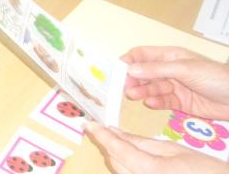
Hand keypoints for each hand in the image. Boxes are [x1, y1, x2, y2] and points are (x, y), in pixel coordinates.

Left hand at [86, 122, 228, 173]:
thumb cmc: (204, 169)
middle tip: (102, 128)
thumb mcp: (172, 149)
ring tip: (115, 140)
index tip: (89, 124)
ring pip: (119, 170)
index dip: (101, 135)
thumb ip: (140, 142)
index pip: (117, 149)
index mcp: (150, 170)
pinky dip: (125, 166)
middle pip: (115, 160)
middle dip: (108, 144)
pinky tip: (129, 156)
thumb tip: (114, 131)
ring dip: (115, 155)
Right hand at [121, 46, 228, 120]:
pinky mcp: (180, 103)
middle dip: (133, 79)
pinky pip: (163, 102)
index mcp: (169, 56)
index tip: (116, 70)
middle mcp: (169, 70)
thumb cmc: (213, 76)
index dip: (128, 60)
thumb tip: (130, 69)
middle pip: (145, 73)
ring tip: (134, 96)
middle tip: (124, 87)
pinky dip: (155, 103)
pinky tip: (150, 104)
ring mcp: (175, 87)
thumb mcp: (183, 69)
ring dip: (142, 91)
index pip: (142, 55)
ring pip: (152, 88)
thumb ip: (156, 70)